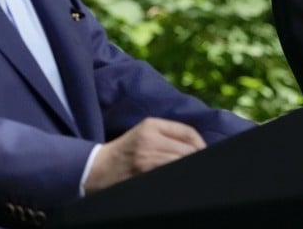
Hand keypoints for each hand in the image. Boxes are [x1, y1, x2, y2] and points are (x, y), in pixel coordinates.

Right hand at [84, 117, 205, 192]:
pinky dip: (178, 174)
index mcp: (151, 125)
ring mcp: (147, 158)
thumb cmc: (125, 149)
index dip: (201, 143)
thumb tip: (197, 144)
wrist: (97, 168)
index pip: (188, 132)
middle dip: (197, 156)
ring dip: (189, 166)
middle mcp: (150, 139)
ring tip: (192, 170)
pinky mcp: (144, 174)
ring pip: (181, 161)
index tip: (205, 151)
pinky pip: (170, 173)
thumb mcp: (144, 132)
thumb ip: (168, 133)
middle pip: (188, 149)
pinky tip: (180, 176)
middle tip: (202, 163)